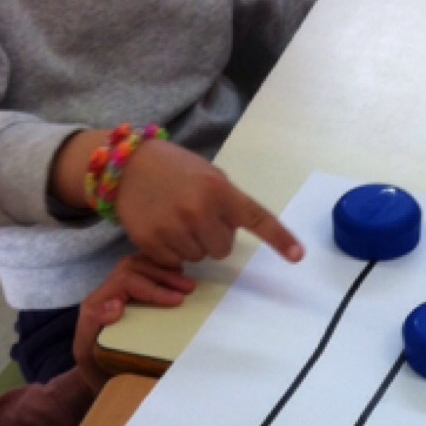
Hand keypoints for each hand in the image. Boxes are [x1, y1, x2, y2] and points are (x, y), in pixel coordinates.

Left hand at [73, 254, 196, 392]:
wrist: (97, 379)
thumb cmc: (98, 372)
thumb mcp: (91, 359)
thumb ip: (94, 335)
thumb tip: (116, 304)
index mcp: (95, 305)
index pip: (125, 281)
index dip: (153, 287)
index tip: (177, 300)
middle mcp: (104, 292)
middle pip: (133, 267)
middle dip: (164, 275)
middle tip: (190, 289)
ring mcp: (115, 290)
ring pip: (138, 263)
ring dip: (165, 270)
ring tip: (188, 283)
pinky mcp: (127, 291)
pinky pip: (142, 268)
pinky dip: (161, 267)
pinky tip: (178, 274)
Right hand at [115, 139, 304, 267]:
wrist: (126, 164)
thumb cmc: (176, 169)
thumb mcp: (209, 175)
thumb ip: (226, 201)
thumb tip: (234, 232)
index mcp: (219, 190)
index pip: (256, 218)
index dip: (279, 238)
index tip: (298, 255)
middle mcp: (197, 209)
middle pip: (223, 248)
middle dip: (215, 237)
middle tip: (198, 215)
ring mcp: (172, 227)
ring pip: (199, 257)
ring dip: (192, 243)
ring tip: (176, 218)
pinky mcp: (149, 241)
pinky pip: (175, 261)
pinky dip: (171, 250)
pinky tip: (162, 226)